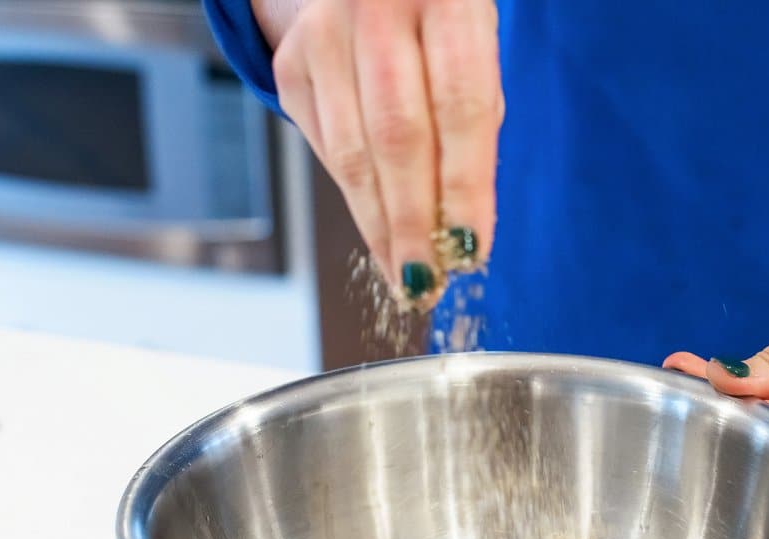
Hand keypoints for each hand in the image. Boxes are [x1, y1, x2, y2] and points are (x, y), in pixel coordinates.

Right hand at [260, 0, 503, 303]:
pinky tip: (378, 225)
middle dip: (413, 224)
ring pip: (352, 154)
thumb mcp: (476, 42)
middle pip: (396, 139)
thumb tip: (459, 225)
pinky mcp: (291, 62)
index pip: (460, 108)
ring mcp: (324, 35)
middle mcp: (376, 9)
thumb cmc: (441, 14)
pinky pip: (325, 147)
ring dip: (380, 226)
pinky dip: (356, 194)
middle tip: (428, 282)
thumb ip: (473, 118)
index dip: (465, 188)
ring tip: (405, 274)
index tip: (470, 250)